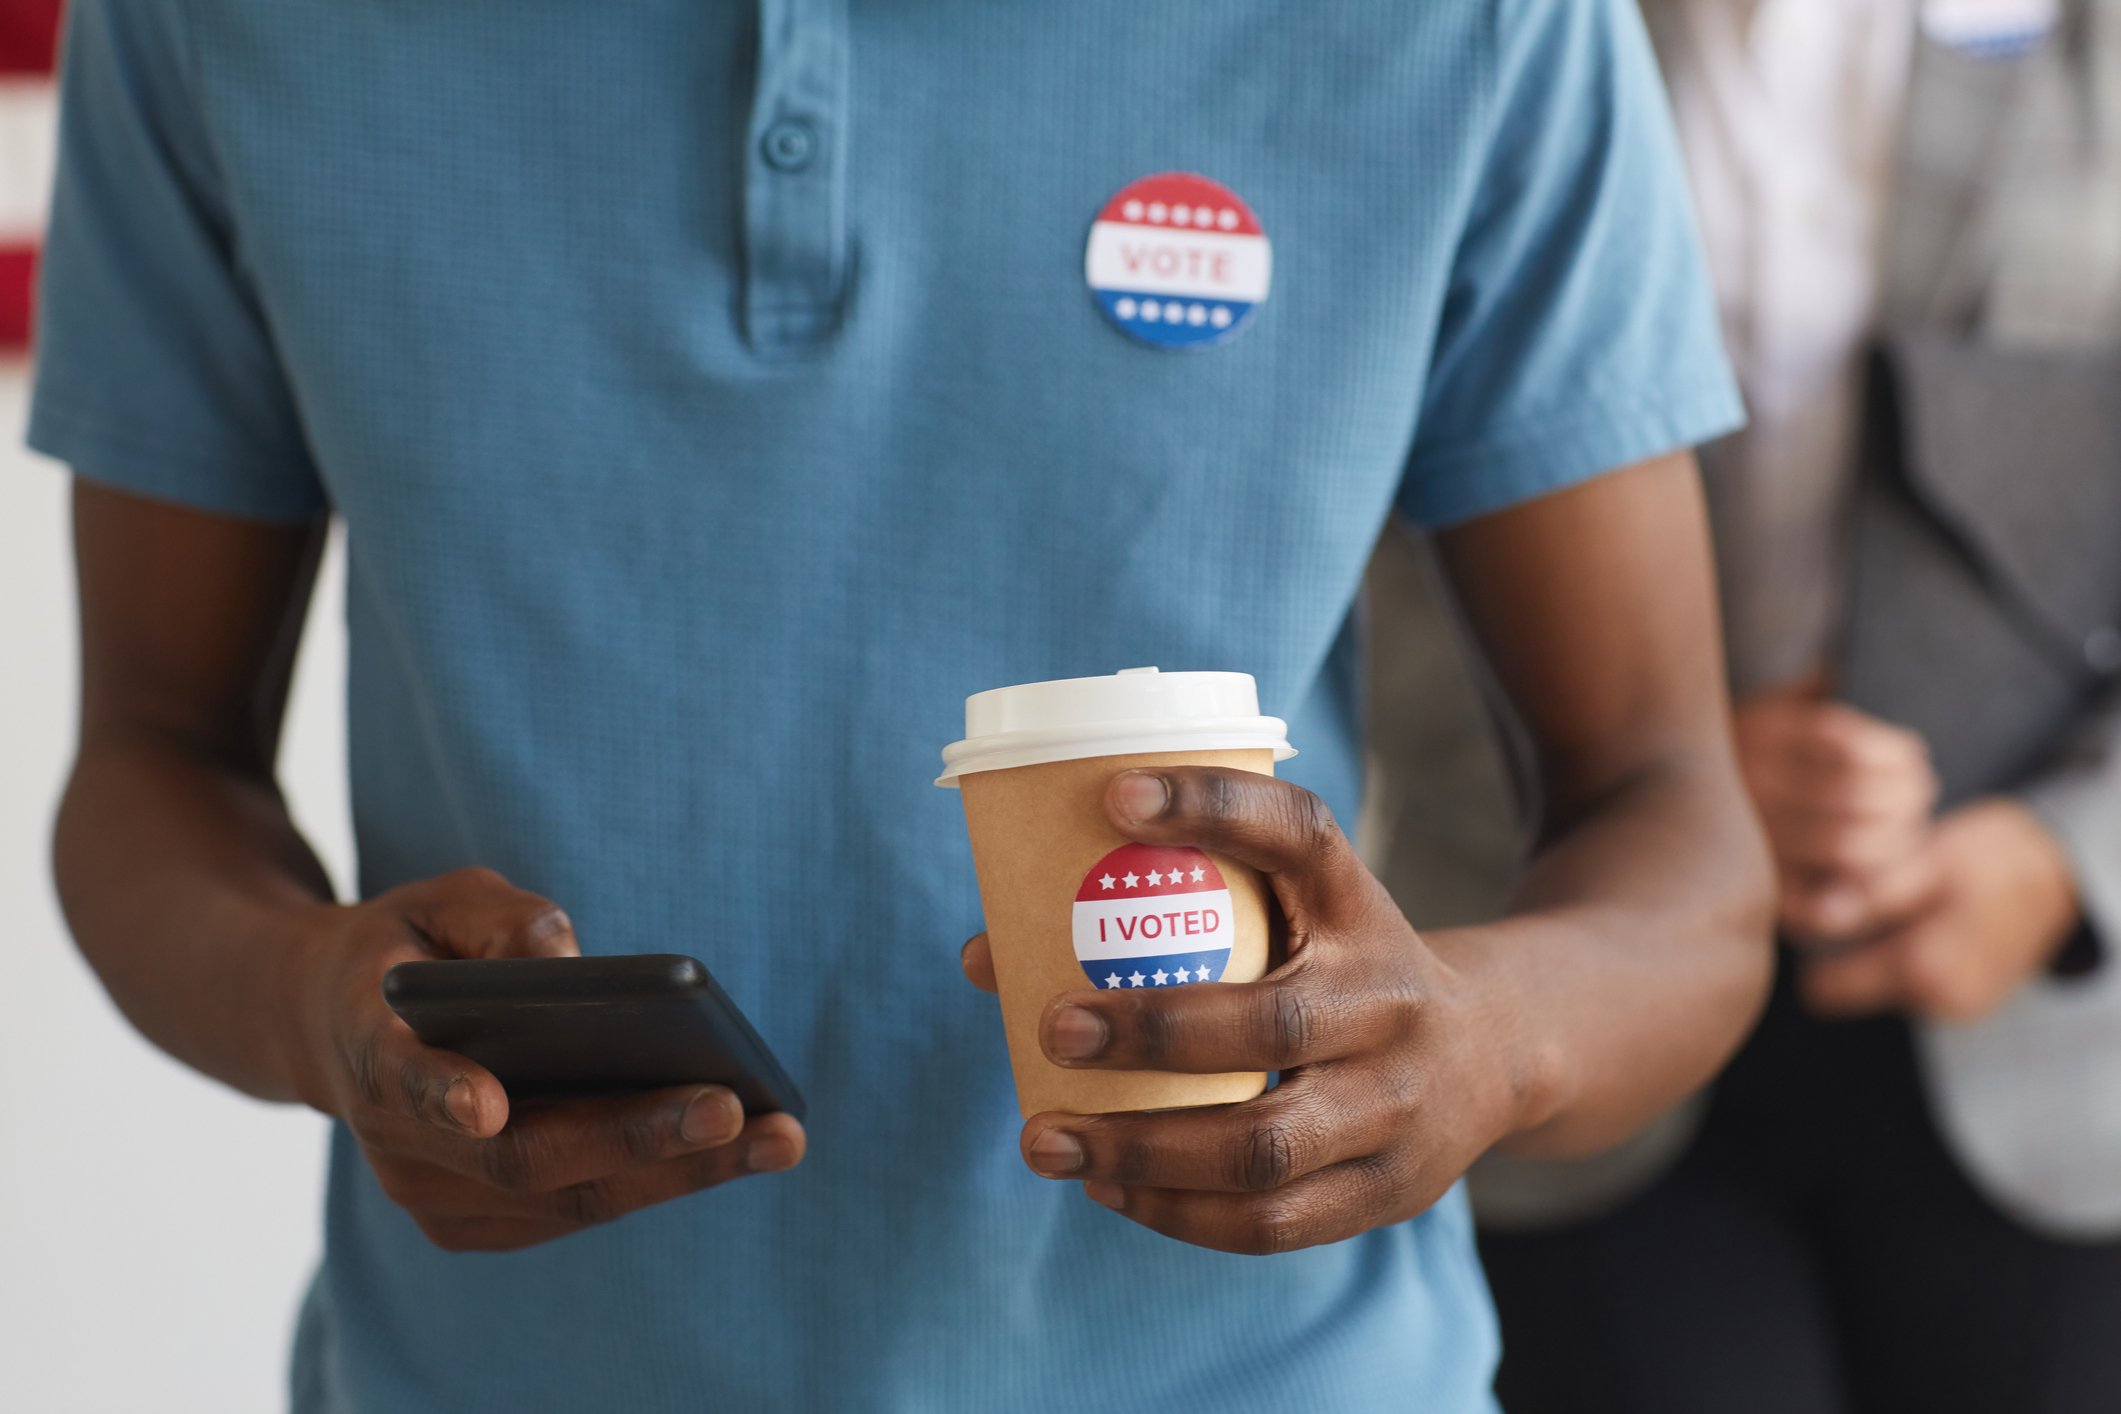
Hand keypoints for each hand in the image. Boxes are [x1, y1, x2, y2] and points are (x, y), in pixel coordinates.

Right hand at [279, 867, 804, 1250]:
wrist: (335, 1024)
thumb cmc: (410, 948)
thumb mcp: (440, 900)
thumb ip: (497, 918)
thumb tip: (571, 961)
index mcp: (368, 1048)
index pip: (401, 1080)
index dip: (442, 1094)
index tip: (488, 1104)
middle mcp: (395, 1143)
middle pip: (522, 1159)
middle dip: (636, 1137)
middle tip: (736, 1109)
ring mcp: (434, 1197)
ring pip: (566, 1200)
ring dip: (680, 1173)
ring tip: (780, 1137)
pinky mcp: (479, 1223)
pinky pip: (580, 1209)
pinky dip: (663, 1181)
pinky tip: (744, 1149)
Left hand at [958, 768, 1531, 1255]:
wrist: (1495, 1053)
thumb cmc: (1338, 969)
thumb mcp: (1295, 916)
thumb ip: (1169, 920)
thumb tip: (985, 953)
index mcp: (1358, 907)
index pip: (1297, 834)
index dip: (1210, 808)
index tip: (1111, 794)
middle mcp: (1387, 1002)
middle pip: (1270, 1025)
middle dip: (1151, 1031)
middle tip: (1052, 1026)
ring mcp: (1395, 1107)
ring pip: (1264, 1146)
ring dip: (1141, 1149)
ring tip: (1044, 1139)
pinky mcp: (1387, 1191)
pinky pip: (1272, 1222)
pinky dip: (1177, 1213)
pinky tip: (1110, 1188)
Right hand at [1733, 679, 1939, 941]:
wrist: (1655, 789)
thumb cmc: (1733, 750)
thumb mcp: (1761, 704)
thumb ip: (1804, 689)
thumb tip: (1839, 672)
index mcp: (1763, 731)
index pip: (1853, 745)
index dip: (1899, 757)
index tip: (1916, 761)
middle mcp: (1753, 781)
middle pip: (1857, 798)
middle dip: (1906, 801)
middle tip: (1919, 800)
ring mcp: (1751, 834)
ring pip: (1846, 846)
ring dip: (1893, 844)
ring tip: (1904, 835)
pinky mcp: (1753, 882)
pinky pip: (1814, 902)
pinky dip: (1849, 898)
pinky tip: (1862, 883)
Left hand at [1800, 799, 2081, 1022]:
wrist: (2059, 876)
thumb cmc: (1992, 857)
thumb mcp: (1928, 860)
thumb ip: (1870, 895)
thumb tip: (1809, 916)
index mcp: (1924, 970)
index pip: (1823, 989)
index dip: (1811, 948)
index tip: (1814, 908)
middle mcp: (1939, 1004)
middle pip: (1848, 989)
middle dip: (1845, 947)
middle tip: (1867, 897)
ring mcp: (1956, 1009)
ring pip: (1877, 986)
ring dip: (1875, 950)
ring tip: (1901, 905)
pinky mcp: (1965, 1004)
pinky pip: (1909, 986)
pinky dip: (1904, 957)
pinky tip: (1922, 921)